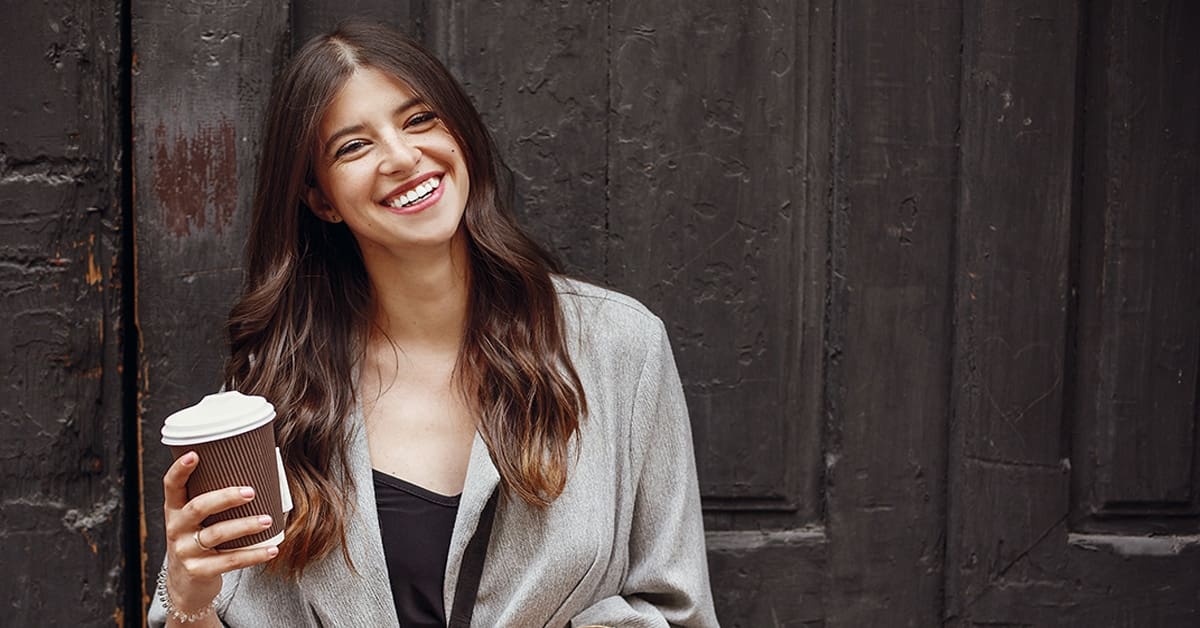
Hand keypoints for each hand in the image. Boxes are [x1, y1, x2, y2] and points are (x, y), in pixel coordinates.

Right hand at [162, 451, 279, 611]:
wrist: (185, 585)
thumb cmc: (199, 542)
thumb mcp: (197, 522)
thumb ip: (215, 503)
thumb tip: (260, 474)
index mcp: (175, 510)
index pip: (171, 486)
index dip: (180, 470)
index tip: (194, 454)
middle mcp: (176, 529)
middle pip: (198, 508)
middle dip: (225, 497)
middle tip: (250, 491)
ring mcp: (185, 551)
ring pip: (216, 534)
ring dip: (245, 525)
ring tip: (267, 520)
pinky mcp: (199, 571)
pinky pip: (230, 561)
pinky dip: (254, 554)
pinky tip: (271, 549)